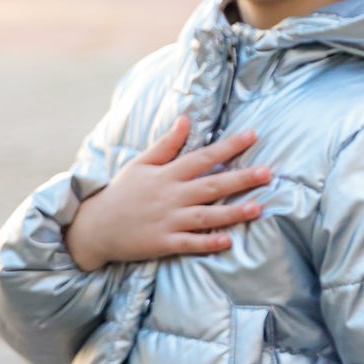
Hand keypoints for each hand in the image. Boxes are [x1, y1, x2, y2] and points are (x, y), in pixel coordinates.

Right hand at [65, 116, 271, 270]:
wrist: (94, 227)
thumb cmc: (121, 192)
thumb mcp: (141, 163)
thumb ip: (167, 144)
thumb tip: (187, 119)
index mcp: (167, 174)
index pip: (203, 156)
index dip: (230, 146)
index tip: (254, 136)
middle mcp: (171, 196)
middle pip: (212, 186)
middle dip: (242, 179)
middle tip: (269, 173)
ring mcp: (168, 221)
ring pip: (206, 216)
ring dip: (232, 213)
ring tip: (258, 208)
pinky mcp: (163, 243)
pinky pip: (189, 244)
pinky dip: (208, 243)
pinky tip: (228, 242)